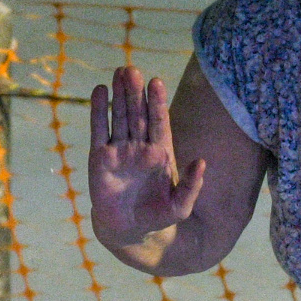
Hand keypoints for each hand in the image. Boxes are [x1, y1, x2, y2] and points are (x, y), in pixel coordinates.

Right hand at [88, 64, 206, 248]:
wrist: (128, 230)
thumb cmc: (157, 217)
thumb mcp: (180, 206)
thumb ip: (192, 185)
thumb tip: (202, 162)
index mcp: (161, 152)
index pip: (159, 122)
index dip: (157, 103)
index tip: (157, 83)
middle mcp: (140, 146)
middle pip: (138, 113)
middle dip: (136, 92)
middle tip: (132, 70)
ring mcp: (120, 149)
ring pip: (120, 115)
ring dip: (119, 94)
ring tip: (119, 72)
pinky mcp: (100, 157)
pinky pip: (99, 129)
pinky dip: (99, 110)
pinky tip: (100, 91)